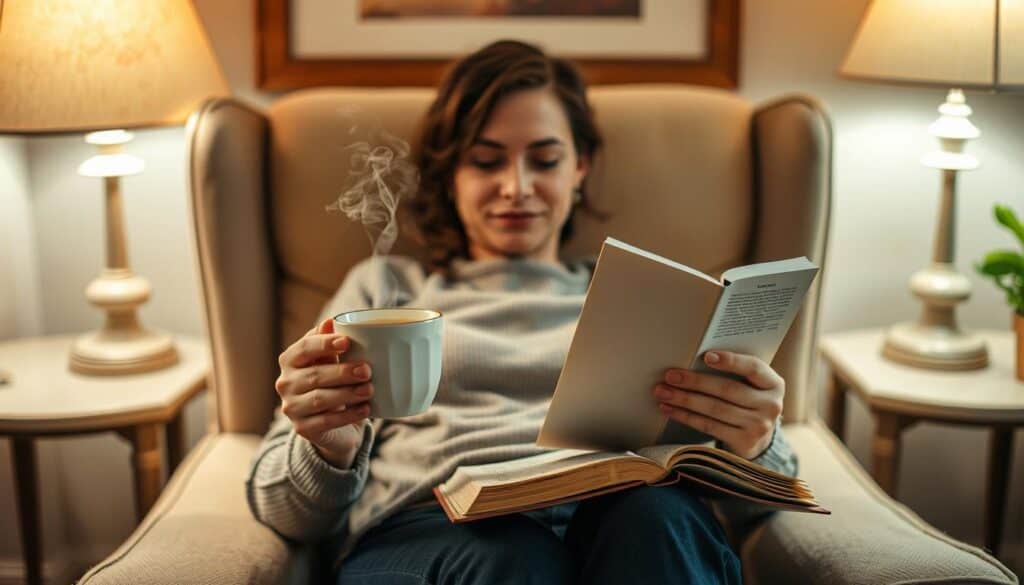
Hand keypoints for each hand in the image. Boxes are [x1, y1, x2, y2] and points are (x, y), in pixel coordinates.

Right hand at [275, 317, 374, 466]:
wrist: (331, 423)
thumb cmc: (332, 382)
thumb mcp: (331, 360)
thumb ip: (330, 342)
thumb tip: (331, 322)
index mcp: (290, 361)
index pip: (303, 349)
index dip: (323, 344)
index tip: (346, 342)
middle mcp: (285, 384)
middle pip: (314, 376)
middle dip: (343, 372)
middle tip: (367, 370)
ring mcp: (292, 408)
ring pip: (320, 399)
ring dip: (347, 394)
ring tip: (369, 390)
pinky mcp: (302, 429)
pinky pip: (326, 421)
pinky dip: (348, 415)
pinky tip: (365, 409)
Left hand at [653, 350, 783, 459]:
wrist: (758, 438)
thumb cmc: (746, 402)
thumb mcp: (749, 386)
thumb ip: (733, 373)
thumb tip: (692, 361)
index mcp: (774, 384)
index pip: (753, 368)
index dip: (730, 361)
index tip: (706, 356)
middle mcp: (771, 405)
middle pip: (727, 389)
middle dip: (694, 382)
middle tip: (670, 376)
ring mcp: (759, 426)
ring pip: (715, 409)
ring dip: (684, 400)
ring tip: (663, 392)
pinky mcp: (744, 442)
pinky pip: (709, 426)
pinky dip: (686, 416)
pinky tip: (670, 409)